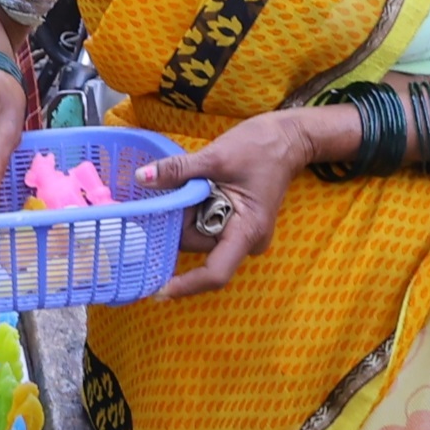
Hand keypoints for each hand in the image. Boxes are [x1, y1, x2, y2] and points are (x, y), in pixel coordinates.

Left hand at [142, 107, 323, 299]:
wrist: (287, 139)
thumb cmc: (262, 147)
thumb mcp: (216, 156)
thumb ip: (179, 170)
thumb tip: (142, 177)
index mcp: (247, 231)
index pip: (215, 273)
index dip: (185, 284)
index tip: (156, 290)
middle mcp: (244, 240)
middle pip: (195, 245)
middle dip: (179, 219)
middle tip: (183, 185)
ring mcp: (238, 233)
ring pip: (194, 233)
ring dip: (184, 209)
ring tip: (198, 179)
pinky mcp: (231, 224)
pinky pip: (201, 223)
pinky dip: (191, 208)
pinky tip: (197, 187)